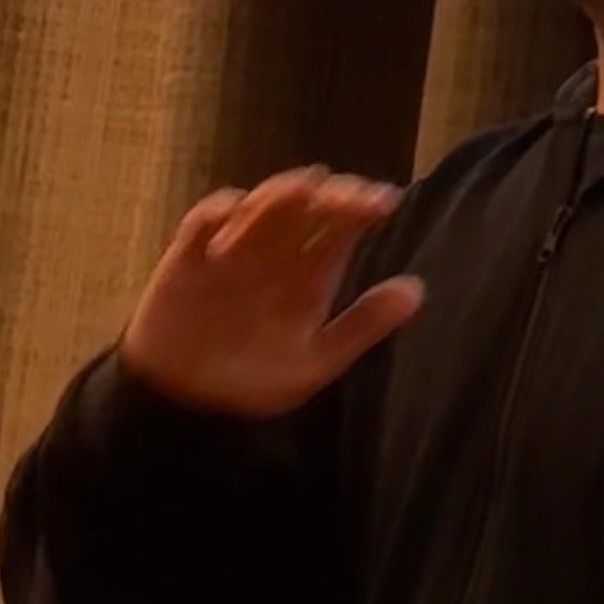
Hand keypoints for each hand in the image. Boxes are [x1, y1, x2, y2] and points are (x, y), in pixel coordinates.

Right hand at [118, 165, 423, 418]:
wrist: (187, 410)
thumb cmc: (252, 383)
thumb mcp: (314, 362)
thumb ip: (362, 326)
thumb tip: (417, 291)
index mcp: (309, 272)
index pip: (341, 224)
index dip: (362, 205)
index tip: (383, 202)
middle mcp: (275, 253)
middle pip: (305, 205)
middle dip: (326, 193)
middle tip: (341, 197)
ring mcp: (232, 251)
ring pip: (261, 204)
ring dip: (280, 193)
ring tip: (302, 193)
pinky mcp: (189, 257)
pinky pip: (202, 221)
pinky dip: (218, 212)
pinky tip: (233, 215)